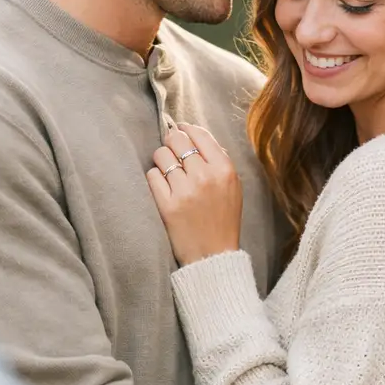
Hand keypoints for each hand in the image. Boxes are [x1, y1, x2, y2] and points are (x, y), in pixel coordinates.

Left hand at [145, 123, 241, 263]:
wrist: (214, 255)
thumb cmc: (223, 219)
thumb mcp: (233, 186)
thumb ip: (218, 160)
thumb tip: (194, 134)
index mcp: (224, 169)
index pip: (199, 134)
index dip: (186, 129)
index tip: (180, 130)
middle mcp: (205, 176)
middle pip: (176, 139)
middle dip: (171, 143)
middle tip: (172, 152)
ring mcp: (185, 190)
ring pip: (161, 155)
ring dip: (161, 161)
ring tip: (167, 172)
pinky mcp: (167, 205)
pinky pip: (152, 175)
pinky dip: (155, 178)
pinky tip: (163, 187)